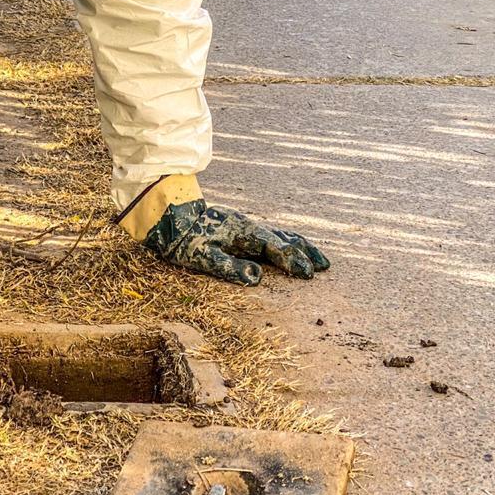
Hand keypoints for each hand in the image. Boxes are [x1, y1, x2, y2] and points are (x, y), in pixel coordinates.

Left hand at [142, 198, 329, 285]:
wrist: (171, 217)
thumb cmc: (184, 239)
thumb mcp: (202, 257)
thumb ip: (229, 267)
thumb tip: (257, 277)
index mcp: (243, 232)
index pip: (275, 247)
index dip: (292, 261)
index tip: (309, 274)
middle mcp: (249, 227)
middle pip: (285, 239)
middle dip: (305, 253)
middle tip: (324, 268)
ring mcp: (247, 226)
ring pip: (282, 235)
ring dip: (302, 247)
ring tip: (320, 259)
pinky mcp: (242, 229)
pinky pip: (272, 235)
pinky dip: (288, 242)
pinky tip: (292, 248)